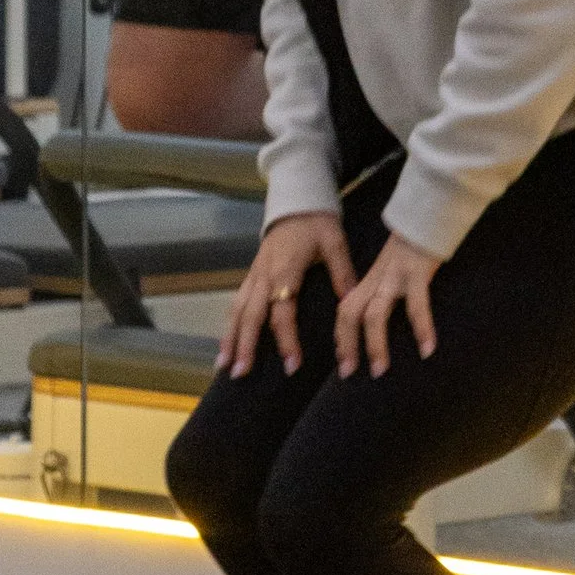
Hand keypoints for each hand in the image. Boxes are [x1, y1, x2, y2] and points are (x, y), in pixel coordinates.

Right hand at [217, 210, 353, 378]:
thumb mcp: (335, 243)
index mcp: (285, 271)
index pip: (282, 313)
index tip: (292, 365)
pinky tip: (226, 343)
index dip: (286, 340)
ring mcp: (254, 274)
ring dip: (229, 338)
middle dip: (244, 346)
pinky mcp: (251, 274)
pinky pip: (236, 302)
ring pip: (236, 310)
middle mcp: (264, 276)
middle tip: (241, 374)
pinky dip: (229, 324)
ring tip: (224, 366)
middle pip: (249, 316)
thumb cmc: (317, 223)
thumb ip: (342, 272)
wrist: (296, 201)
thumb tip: (350, 302)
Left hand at [333, 232, 443, 376]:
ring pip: (375, 313)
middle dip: (346, 344)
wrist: (431, 210)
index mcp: (373, 278)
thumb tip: (388, 310)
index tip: (343, 362)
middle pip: (350, 312)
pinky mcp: (417, 271)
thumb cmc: (418, 240)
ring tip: (380, 370)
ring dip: (375, 344)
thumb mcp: (396, 264)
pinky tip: (427, 349)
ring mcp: (396, 275)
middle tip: (348, 373)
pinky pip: (417, 305)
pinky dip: (421, 328)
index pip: (346, 308)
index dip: (341, 336)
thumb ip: (389, 283)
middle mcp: (378, 278)